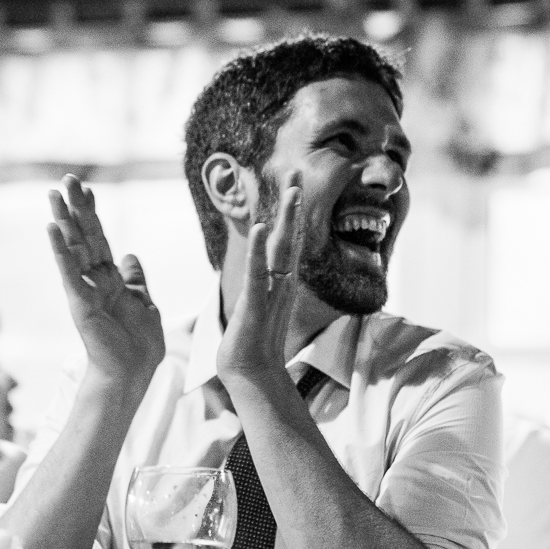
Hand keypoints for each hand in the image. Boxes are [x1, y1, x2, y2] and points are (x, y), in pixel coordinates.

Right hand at [47, 175, 165, 389]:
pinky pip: (68, 271)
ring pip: (73, 247)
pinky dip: (60, 249)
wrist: (133, 373)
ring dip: (64, 220)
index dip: (94, 214)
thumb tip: (130, 256)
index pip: (100, 238)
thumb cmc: (138, 345)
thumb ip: (135, 278)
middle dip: (76, 207)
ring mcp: (84, 290)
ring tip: (53, 193)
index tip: (89, 188)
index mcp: (110, 279)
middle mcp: (93, 280)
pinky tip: (52, 228)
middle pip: (84, 236)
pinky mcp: (79, 303)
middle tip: (67, 179)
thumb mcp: (144, 302)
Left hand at [218, 169, 301, 380]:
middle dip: (294, 204)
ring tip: (291, 190)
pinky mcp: (256, 306)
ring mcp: (271, 293)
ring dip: (286, 219)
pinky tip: (264, 229)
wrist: (251, 376)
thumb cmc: (252, 342)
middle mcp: (281, 284)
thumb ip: (266, 286)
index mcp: (281, 282)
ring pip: (282, 250)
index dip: (293, 212)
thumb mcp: (260, 305)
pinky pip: (259, 273)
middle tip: (298, 172)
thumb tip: (269, 273)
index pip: (290, 240)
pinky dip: (261, 250)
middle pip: (291, 237)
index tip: (295, 183)